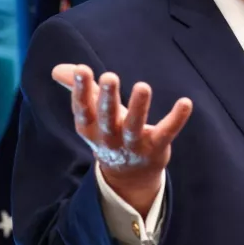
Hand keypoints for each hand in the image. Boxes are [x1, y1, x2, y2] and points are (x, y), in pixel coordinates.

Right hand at [52, 64, 192, 216]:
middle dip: (107, 98)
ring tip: (143, 86)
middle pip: (107, 117)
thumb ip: (80, 89)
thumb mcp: (93, 115)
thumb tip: (57, 69)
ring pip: (135, 127)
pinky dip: (176, 119)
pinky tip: (186, 102)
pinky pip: (167, 133)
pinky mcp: (156, 148)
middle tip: (109, 77)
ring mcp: (133, 145)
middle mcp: (109, 138)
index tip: (83, 69)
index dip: (80, 91)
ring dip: (139, 107)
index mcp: (91, 128)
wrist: (129, 175)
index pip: (83, 109)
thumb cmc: (110, 133)